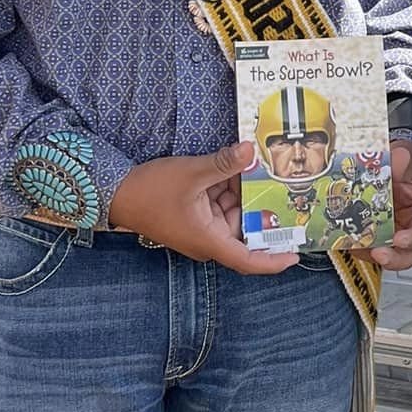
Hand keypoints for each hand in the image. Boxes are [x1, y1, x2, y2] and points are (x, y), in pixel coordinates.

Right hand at [108, 144, 297, 273]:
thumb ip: (223, 163)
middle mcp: (209, 239)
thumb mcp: (191, 173)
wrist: (116, 192)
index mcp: (210, 241)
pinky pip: (222, 204)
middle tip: (286, 190)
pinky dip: (230, 188)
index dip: (274, 260)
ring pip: (235, 213)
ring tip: (266, 169)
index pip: (249, 260)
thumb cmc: (150, 191)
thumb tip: (250, 151)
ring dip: (246, 193)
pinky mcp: (197, 214)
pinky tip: (241, 167)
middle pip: (246, 230)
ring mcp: (203, 227)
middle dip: (264, 210)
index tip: (295, 254)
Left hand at [364, 140, 411, 271]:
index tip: (400, 240)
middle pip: (407, 253)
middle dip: (393, 258)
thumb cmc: (407, 164)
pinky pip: (367, 245)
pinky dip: (358, 246)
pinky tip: (347, 239)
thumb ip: (403, 160)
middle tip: (377, 253)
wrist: (394, 162)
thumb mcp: (407, 159)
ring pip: (385, 254)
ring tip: (356, 245)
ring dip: (370, 254)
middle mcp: (409, 227)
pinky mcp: (374, 232)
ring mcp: (391, 232)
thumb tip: (399, 157)